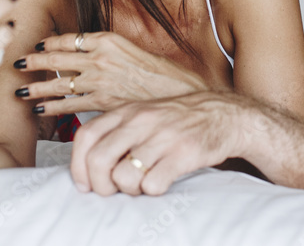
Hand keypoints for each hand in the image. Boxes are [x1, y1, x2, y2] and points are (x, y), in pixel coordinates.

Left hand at [13, 31, 208, 115]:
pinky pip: (70, 104)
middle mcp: (102, 57)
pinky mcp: (103, 101)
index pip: (70, 39)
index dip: (50, 43)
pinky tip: (40, 109)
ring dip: (37, 87)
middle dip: (35, 62)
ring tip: (20, 92)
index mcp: (109, 39)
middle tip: (16, 64)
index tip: (37, 45)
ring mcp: (101, 79)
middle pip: (58, 58)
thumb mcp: (134, 51)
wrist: (181, 93)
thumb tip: (89, 57)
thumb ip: (110, 52)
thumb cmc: (163, 74)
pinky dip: (53, 107)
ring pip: (60, 82)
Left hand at [70, 91, 257, 195]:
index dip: (78, 165)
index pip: (86, 136)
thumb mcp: (144, 115)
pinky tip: (161, 182)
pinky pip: (153, 185)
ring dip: (129, 190)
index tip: (85, 183)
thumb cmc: (179, 121)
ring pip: (123, 177)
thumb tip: (89, 164)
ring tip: (141, 185)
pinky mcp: (183, 153)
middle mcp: (141, 121)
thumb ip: (118, 131)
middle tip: (112, 191)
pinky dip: (153, 191)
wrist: (225, 115)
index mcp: (127, 111)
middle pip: (98, 160)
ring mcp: (162, 136)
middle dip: (100, 185)